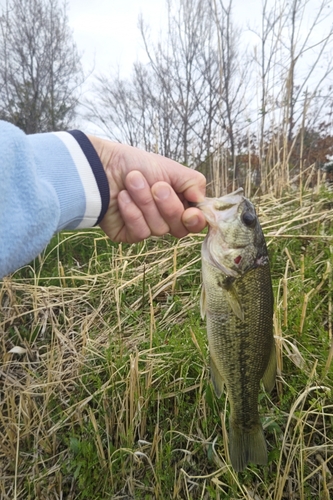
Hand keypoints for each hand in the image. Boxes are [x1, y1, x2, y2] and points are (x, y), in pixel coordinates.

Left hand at [88, 136, 206, 242]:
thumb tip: (204, 204)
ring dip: (145, 203)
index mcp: (178, 201)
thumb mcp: (171, 168)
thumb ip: (194, 184)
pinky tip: (122, 198)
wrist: (101, 167)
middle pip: (180, 228)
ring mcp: (147, 227)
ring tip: (131, 182)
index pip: (196, 222)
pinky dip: (132, 213)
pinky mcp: (129, 235)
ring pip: (159, 229)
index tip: (190, 212)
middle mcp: (165, 217)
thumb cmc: (135, 164)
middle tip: (156, 185)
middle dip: (167, 205)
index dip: (195, 220)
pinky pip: (140, 233)